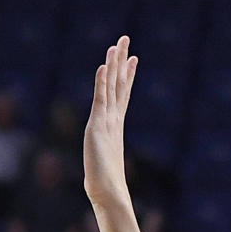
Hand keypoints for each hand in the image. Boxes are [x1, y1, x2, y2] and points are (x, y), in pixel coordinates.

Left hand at [83, 35, 137, 206]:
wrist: (107, 191)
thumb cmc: (106, 184)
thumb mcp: (104, 162)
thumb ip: (106, 156)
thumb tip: (106, 167)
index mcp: (115, 125)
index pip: (122, 94)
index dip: (127, 75)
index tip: (132, 58)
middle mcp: (113, 119)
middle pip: (119, 84)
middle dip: (122, 61)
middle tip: (126, 39)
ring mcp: (107, 121)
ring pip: (111, 86)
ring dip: (114, 64)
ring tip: (117, 44)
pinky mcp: (97, 125)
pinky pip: (101, 98)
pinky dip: (102, 82)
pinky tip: (104, 66)